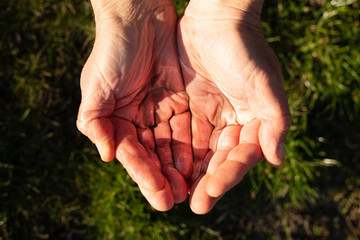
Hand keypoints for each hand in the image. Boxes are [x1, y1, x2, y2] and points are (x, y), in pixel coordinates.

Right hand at [76, 0, 191, 210]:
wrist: (140, 15)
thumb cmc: (114, 50)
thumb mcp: (95, 86)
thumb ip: (95, 122)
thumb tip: (107, 156)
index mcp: (117, 120)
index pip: (132, 155)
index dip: (145, 176)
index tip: (160, 196)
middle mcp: (139, 120)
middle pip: (153, 156)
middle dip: (165, 178)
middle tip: (178, 200)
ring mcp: (160, 111)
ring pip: (172, 146)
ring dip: (181, 168)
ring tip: (192, 189)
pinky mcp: (180, 100)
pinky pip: (188, 128)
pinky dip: (194, 146)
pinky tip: (202, 164)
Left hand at [177, 0, 290, 213]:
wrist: (216, 18)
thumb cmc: (244, 48)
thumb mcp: (264, 84)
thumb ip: (274, 122)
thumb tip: (276, 159)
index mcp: (250, 122)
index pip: (238, 158)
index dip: (224, 179)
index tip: (205, 198)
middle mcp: (228, 123)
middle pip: (216, 161)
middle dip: (203, 183)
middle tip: (190, 205)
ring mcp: (206, 115)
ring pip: (194, 151)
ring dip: (184, 172)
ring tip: (171, 192)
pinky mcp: (186, 105)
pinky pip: (176, 133)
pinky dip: (169, 150)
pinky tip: (159, 166)